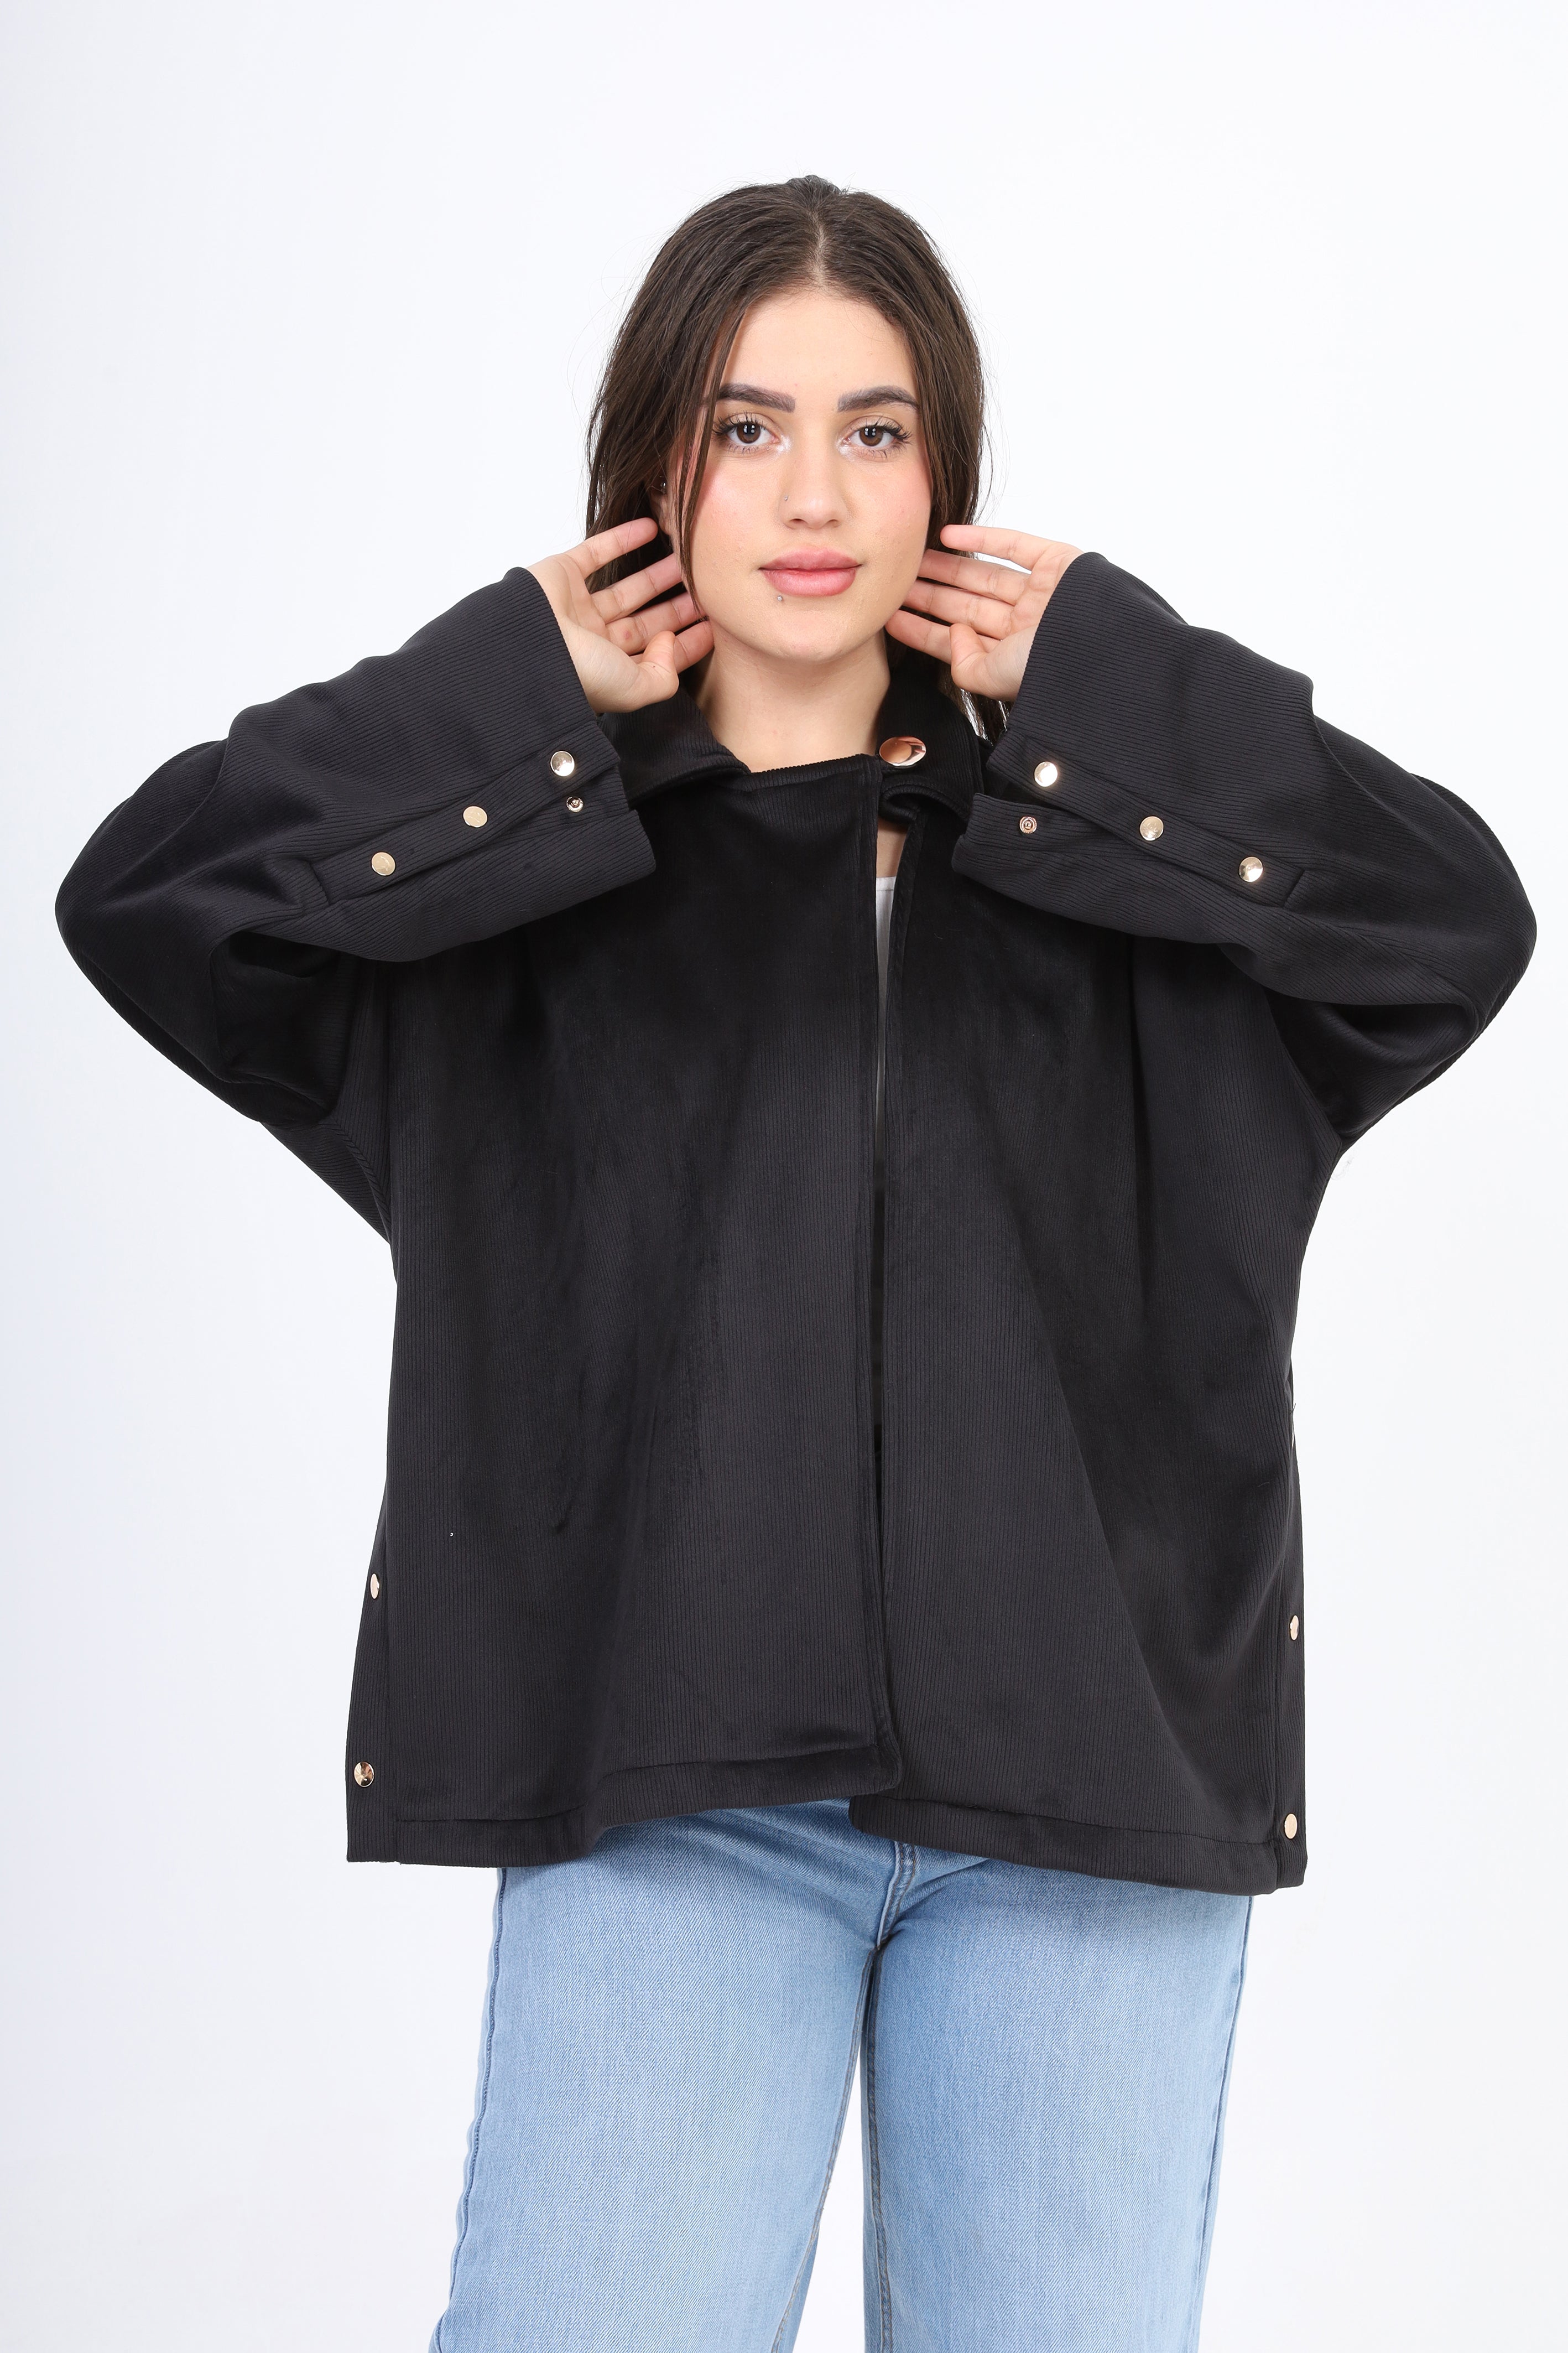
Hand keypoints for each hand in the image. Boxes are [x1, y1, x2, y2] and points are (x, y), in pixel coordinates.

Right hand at [528, 519, 712, 713]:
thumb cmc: (577, 673)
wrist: (526, 644)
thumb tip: (669, 643)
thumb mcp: (633, 689)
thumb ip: (663, 677)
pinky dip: (622, 538)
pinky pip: (596, 552)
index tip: (716, 626)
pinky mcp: (561, 575)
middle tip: (707, 590)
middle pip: (646, 622)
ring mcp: (577, 608)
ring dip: (657, 574)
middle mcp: (595, 642)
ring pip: (627, 588)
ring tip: (687, 559)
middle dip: (678, 608)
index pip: (657, 657)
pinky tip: (650, 528)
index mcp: (610, 672)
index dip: (687, 644)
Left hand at [886, 524, 1080, 703]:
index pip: (957, 642)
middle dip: (929, 595)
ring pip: (984, 575)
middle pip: (966, 605)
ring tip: (911, 558)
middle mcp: (1026, 626)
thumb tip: (953, 633)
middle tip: (893, 582)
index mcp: (1012, 657)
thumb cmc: (1051, 670)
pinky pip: (1014, 545)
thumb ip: (966, 664)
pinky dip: (982, 537)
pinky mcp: (1059, 563)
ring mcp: (1042, 593)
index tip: (889, 619)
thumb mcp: (995, 680)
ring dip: (946, 567)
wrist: (1103, 647)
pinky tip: (948, 535)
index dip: (922, 631)